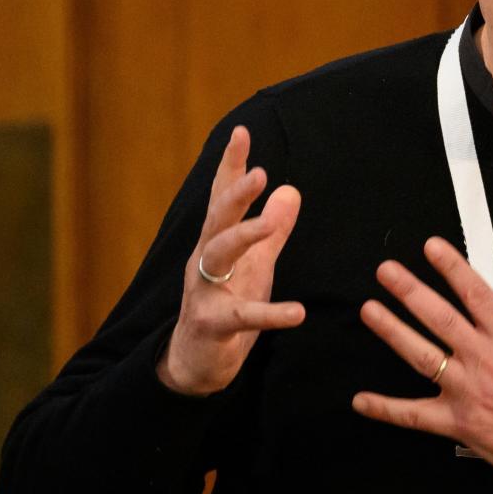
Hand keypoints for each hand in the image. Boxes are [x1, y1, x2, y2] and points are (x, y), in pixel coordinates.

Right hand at [157, 125, 304, 395]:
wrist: (196, 362)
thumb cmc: (226, 305)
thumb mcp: (255, 263)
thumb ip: (273, 229)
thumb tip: (291, 189)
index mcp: (218, 241)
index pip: (223, 197)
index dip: (232, 165)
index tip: (241, 131)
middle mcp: (205, 260)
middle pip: (218, 218)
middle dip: (235, 193)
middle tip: (260, 172)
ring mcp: (205, 291)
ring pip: (218, 255)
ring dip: (244, 236)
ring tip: (270, 226)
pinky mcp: (212, 324)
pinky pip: (240, 316)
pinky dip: (269, 314)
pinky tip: (297, 312)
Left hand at [352, 237, 492, 483]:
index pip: (477, 295)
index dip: (453, 268)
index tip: (432, 248)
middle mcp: (485, 362)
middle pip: (441, 319)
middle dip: (411, 292)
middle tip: (387, 272)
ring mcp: (468, 392)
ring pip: (423, 357)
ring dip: (394, 333)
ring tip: (370, 311)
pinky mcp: (458, 422)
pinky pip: (416, 416)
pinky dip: (387, 408)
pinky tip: (363, 400)